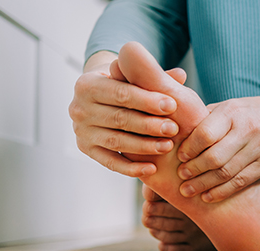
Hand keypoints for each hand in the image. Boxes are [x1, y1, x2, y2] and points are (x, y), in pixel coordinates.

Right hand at [68, 51, 185, 176]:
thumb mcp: (132, 76)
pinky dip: (131, 168)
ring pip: (115, 141)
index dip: (147, 100)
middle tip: (173, 129)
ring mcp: (81, 131)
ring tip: (167, 146)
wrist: (98, 100)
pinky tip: (151, 168)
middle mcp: (78, 108)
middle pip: (119, 118)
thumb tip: (181, 74)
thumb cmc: (121, 85)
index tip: (172, 105)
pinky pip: (110, 162)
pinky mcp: (86, 149)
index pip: (120, 93)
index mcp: (87, 84)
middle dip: (148, 124)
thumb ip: (154, 76)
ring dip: (143, 146)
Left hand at [141, 185, 217, 250]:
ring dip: (155, 233)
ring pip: (164, 237)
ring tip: (154, 228)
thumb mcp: (197, 193)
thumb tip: (152, 186)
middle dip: (148, 220)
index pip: (156, 207)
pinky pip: (171, 249)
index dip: (148, 207)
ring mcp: (192, 236)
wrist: (233, 224)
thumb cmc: (209, 204)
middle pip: (158, 222)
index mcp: (188, 204)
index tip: (148, 205)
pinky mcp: (195, 249)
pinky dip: (164, 246)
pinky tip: (164, 241)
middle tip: (148, 218)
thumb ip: (177, 188)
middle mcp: (190, 221)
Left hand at [175, 81, 259, 201]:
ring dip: (204, 184)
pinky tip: (208, 196)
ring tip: (188, 190)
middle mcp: (249, 130)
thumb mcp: (228, 106)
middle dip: (194, 170)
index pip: (205, 134)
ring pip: (227, 173)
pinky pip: (241, 182)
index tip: (178, 157)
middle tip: (180, 177)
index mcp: (233, 112)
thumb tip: (172, 130)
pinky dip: (222, 192)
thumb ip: (204, 118)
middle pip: (215, 157)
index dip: (189, 149)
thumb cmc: (248, 112)